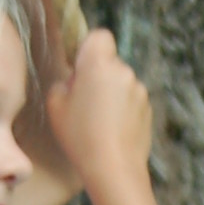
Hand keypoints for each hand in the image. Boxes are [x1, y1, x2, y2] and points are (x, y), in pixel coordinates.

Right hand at [44, 29, 150, 193]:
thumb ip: (63, 83)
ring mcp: (139, 90)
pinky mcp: (148, 108)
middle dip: (98, 75)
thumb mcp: (55, 106)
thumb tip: (75, 81)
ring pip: (121, 82)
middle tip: (83, 103)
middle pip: (109, 62)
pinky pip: (131, 100)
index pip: (100, 35)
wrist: (114, 169)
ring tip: (98, 123)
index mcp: (99, 64)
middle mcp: (124, 71)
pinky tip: (112, 131)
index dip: (89, 48)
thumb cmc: (80, 137)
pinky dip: (123, 110)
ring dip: (111, 94)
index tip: (80, 69)